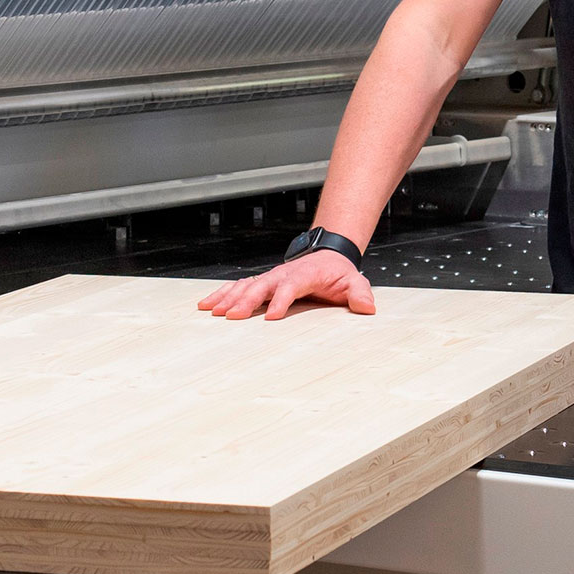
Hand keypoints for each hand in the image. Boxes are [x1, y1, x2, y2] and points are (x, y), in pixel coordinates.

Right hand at [197, 249, 375, 320]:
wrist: (328, 257)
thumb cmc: (339, 274)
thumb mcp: (355, 281)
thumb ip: (360, 293)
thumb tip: (367, 307)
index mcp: (304, 275)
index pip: (291, 286)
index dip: (281, 300)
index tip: (271, 317)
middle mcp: (283, 274)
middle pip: (261, 286)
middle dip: (245, 301)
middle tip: (230, 316)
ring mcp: (270, 278)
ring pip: (245, 286)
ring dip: (228, 297)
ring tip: (211, 311)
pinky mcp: (261, 283)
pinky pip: (238, 287)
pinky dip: (222, 294)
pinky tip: (206, 305)